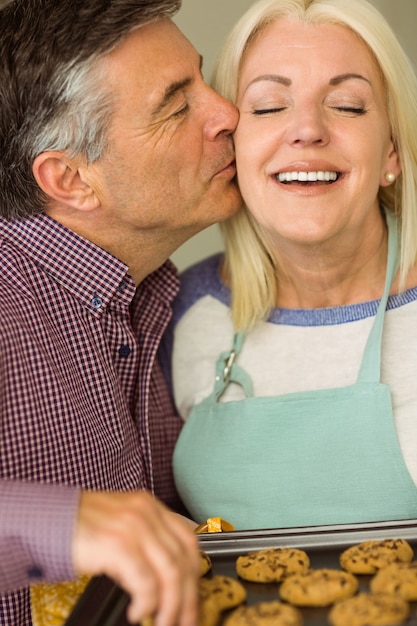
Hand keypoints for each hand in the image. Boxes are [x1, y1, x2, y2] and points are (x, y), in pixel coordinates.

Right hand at [72, 490, 198, 625]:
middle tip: (184, 621)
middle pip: (183, 559)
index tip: (192, 600)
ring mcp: (133, 526)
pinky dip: (146, 603)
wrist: (43, 521)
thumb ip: (145, 540)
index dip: (195, 574)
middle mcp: (146, 512)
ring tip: (162, 623)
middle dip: (187, 597)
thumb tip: (168, 577)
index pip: (188, 541)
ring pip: (170, 573)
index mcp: (149, 506)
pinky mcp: (118, 544)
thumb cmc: (77, 528)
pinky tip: (136, 611)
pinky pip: (145, 582)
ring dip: (170, 606)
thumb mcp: (120, 524)